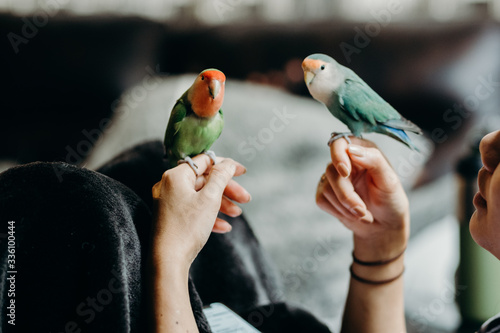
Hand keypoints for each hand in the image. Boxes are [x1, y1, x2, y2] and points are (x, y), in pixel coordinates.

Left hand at [152, 154, 249, 264]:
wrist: (168, 262)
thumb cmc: (187, 228)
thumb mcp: (210, 199)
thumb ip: (220, 177)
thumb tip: (227, 163)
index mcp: (176, 176)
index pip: (204, 161)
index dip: (226, 165)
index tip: (242, 172)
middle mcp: (169, 185)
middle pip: (204, 180)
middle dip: (227, 189)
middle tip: (246, 198)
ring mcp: (168, 202)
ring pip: (200, 196)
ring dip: (221, 203)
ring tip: (237, 214)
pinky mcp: (170, 217)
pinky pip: (193, 210)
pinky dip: (209, 215)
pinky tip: (224, 227)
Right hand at [316, 137, 408, 260]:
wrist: (384, 226)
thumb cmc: (391, 200)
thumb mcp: (390, 181)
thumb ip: (374, 160)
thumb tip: (352, 149)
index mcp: (362, 150)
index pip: (340, 143)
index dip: (338, 156)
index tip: (345, 172)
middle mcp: (346, 161)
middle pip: (332, 172)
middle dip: (347, 195)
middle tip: (362, 210)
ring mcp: (334, 177)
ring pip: (327, 188)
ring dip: (345, 206)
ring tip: (363, 213)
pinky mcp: (325, 193)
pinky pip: (322, 199)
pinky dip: (338, 211)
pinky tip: (352, 214)